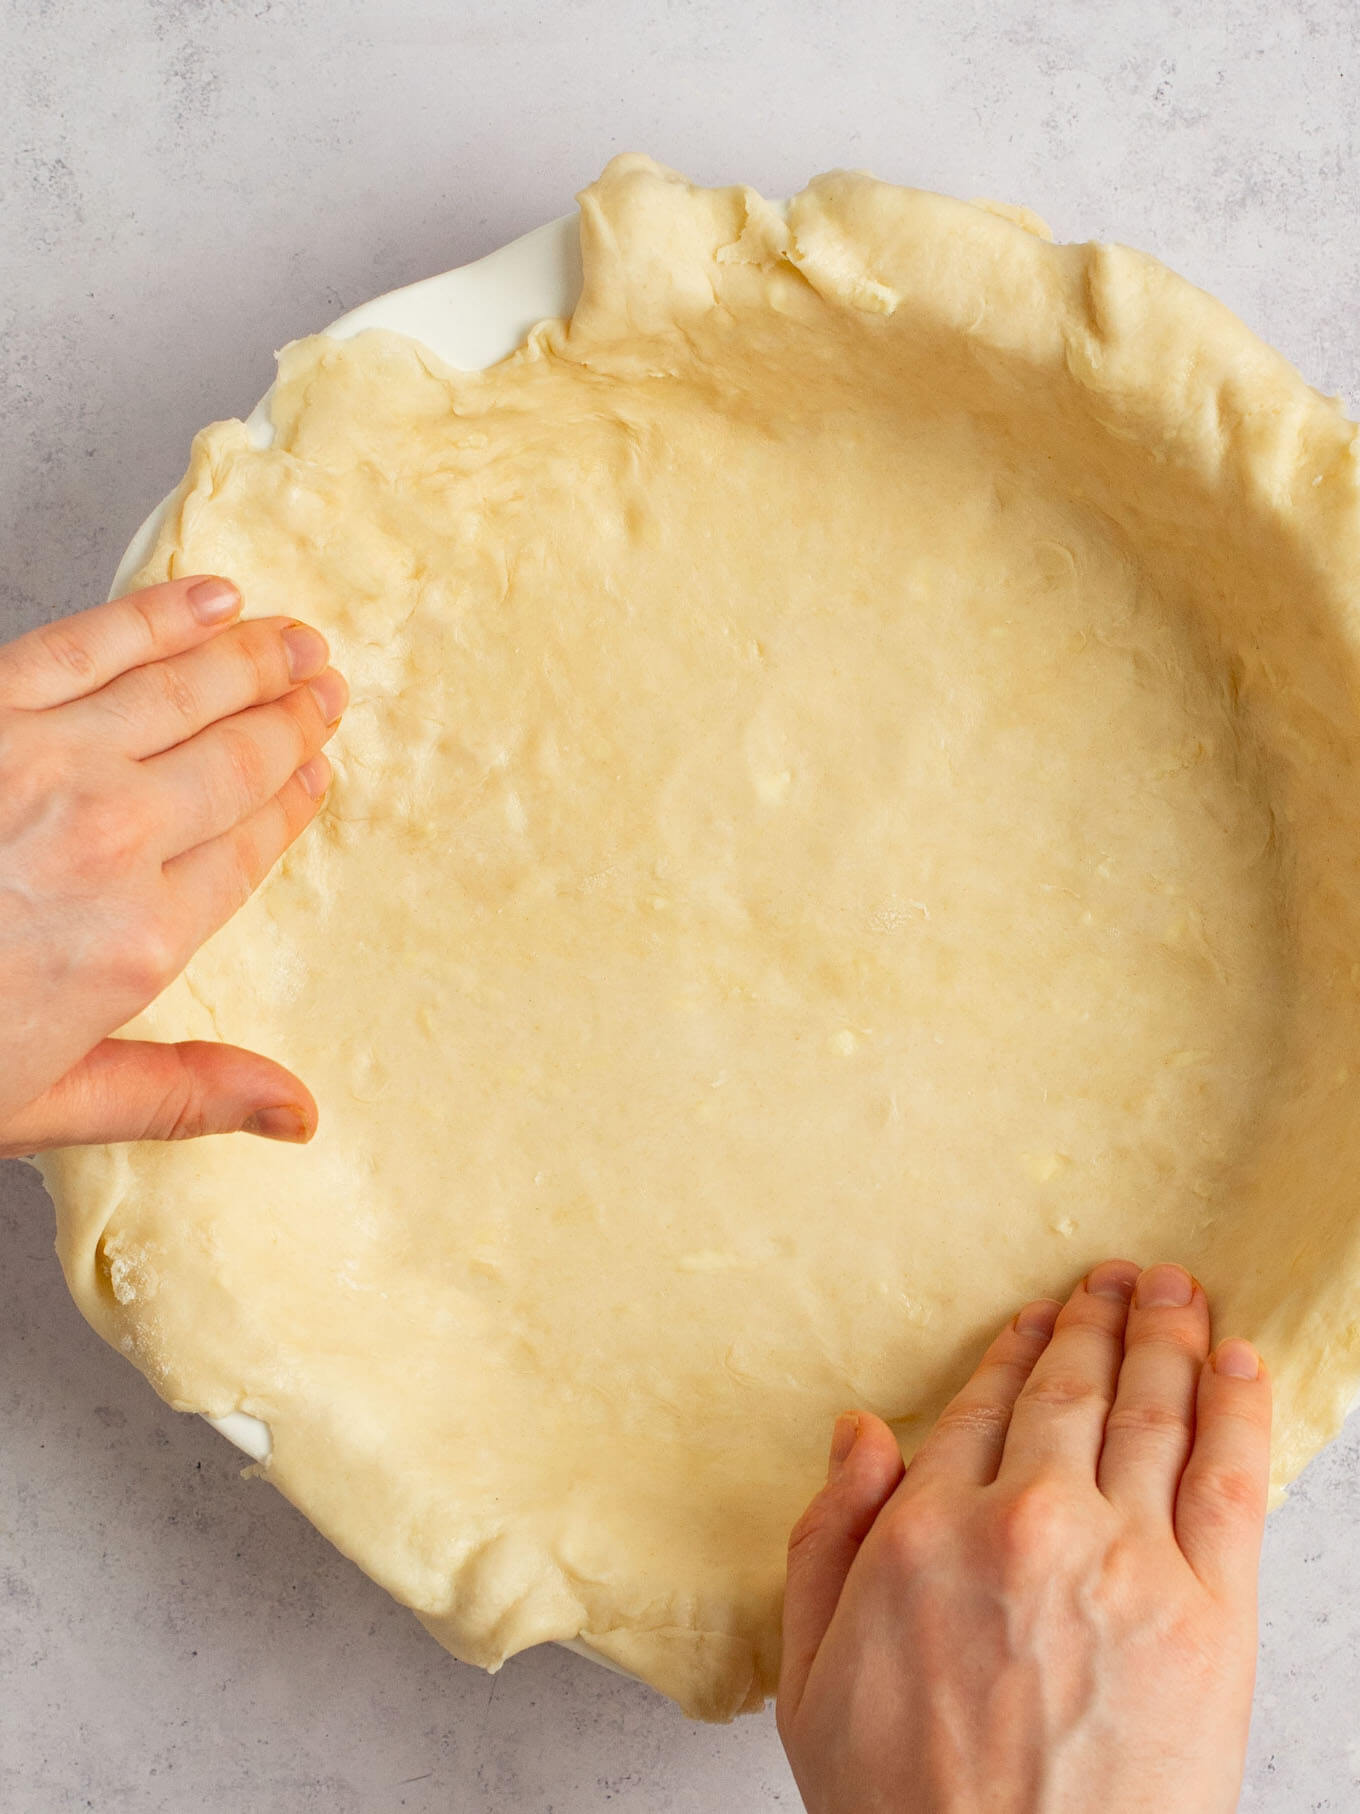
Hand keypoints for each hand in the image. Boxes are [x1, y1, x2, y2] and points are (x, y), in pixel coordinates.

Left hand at [0, 575, 346, 1155]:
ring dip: (253, 661)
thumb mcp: (48, 1103)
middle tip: (328, 684)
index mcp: (140, 942)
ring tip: (296, 639)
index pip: (249, 850)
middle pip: (235, 764)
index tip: (320, 768)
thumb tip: (301, 1114)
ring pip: (184, 694)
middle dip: (292, 720)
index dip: (292, 800)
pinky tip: (210, 598)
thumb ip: (182, 1095)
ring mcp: (51, 766)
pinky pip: (95, 643)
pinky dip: (160, 616)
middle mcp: (115, 842)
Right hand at [778, 1261, 1270, 1813]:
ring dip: (1166, 1337)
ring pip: (1151, 1413)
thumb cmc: (907, 1810)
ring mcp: (1126, 1561)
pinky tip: (1236, 1362)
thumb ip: (825, 1539)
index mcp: (928, 1531)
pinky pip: (1229, 1478)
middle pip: (1072, 1393)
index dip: (1017, 1353)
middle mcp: (1028, 1522)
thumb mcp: (811, 1679)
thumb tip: (855, 1431)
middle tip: (1119, 1278)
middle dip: (1098, 1322)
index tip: (1037, 1316)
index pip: (984, 1410)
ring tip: (1176, 1291)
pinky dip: (1236, 1407)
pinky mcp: (1209, 1613)